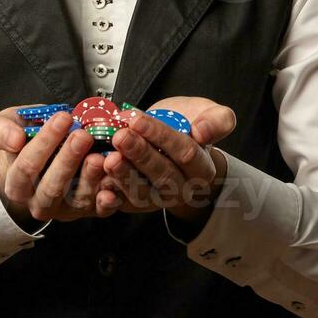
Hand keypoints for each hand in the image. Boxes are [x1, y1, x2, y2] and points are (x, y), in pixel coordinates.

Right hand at [0, 105, 120, 228]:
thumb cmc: (23, 139)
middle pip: (52, 187)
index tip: (62, 118)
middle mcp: (39, 202)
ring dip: (90, 178)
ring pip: (77, 199)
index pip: (27, 166)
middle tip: (83, 135)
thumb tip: (15, 140)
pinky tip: (114, 182)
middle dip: (69, 159)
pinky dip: (108, 198)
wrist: (41, 157)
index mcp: (16, 184)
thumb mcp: (2, 126)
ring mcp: (65, 209)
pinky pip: (100, 208)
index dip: (44, 143)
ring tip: (100, 156)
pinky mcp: (88, 211)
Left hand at [100, 96, 235, 221]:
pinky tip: (100, 183)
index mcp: (201, 167)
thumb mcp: (211, 114)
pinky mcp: (136, 203)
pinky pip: (123, 204)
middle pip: (161, 174)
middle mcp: (181, 187)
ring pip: (141, 193)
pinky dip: (110, 196)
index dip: (160, 136)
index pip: (184, 152)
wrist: (174, 141)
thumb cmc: (189, 125)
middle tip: (120, 137)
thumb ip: (217, 121)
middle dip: (139, 154)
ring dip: (123, 176)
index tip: (137, 119)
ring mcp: (158, 198)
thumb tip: (202, 132)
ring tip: (108, 158)